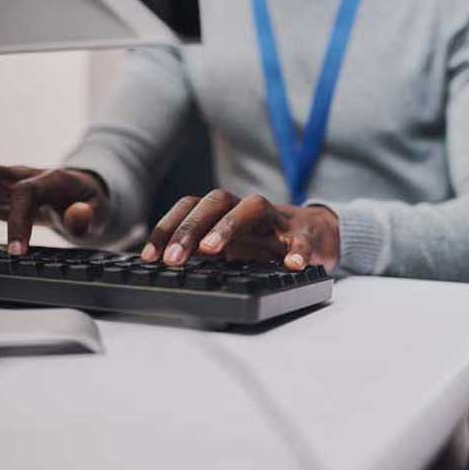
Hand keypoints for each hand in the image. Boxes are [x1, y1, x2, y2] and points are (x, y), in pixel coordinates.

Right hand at [0, 162, 108, 254]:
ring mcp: (1, 181)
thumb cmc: (89, 203)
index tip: (16, 253)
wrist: (82, 191)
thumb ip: (87, 216)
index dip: (19, 222)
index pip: (26, 193)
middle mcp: (19, 174)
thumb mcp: (99, 212)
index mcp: (50, 179)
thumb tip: (78, 215)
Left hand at [139, 189, 339, 271]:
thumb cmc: (267, 243)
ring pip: (254, 207)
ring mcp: (278, 219)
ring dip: (228, 226)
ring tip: (212, 251)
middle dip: (191, 228)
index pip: (191, 206)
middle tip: (173, 259)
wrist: (317, 236)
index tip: (150, 257)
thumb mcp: (232, 248)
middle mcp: (249, 210)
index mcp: (226, 213)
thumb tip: (163, 268)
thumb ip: (203, 253)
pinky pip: (303, 238)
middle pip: (217, 201)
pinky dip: (298, 249)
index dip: (168, 228)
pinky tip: (292, 265)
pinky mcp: (307, 234)